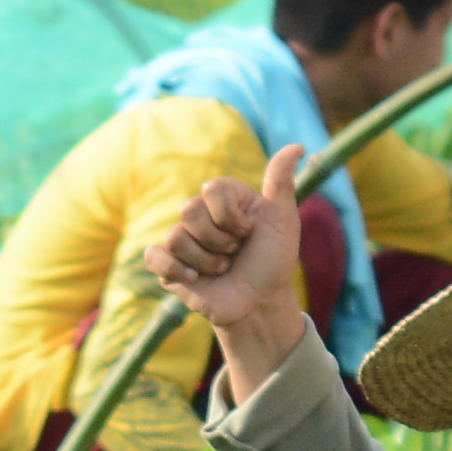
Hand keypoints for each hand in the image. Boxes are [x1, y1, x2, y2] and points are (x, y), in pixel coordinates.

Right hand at [151, 169, 313, 380]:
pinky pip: (155, 256)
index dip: (231, 215)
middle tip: (234, 253)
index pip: (212, 188)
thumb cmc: (273, 262)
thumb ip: (281, 183)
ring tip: (221, 270)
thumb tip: (296, 146)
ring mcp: (182, 242)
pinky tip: (195, 279)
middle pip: (190, 210)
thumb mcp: (283, 221)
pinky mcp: (168, 267)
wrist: (259, 304)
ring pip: (176, 236)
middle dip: (219, 239)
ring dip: (206, 260)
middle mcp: (200, 217)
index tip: (248, 231)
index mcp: (224, 201)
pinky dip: (176, 269)